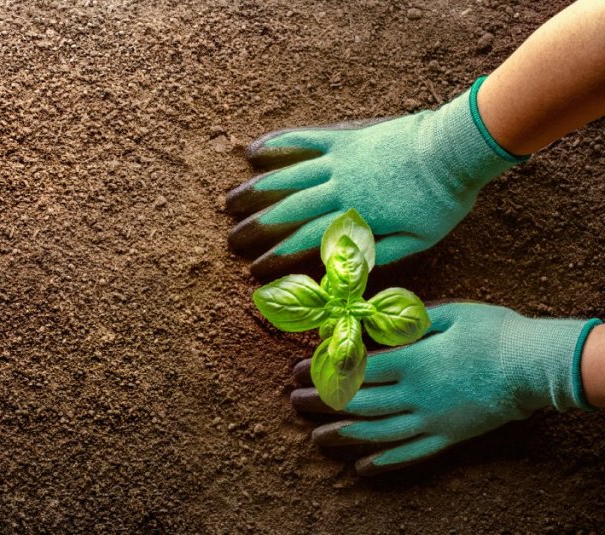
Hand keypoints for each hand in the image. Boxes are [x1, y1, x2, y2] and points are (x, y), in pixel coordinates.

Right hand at [226, 79, 521, 279]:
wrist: (456, 148)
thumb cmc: (442, 199)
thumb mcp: (418, 240)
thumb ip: (381, 255)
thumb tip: (345, 271)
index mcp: (356, 216)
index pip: (307, 240)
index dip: (278, 256)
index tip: (255, 270)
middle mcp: (339, 187)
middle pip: (288, 209)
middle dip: (256, 228)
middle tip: (230, 240)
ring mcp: (339, 160)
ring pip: (287, 175)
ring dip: (255, 190)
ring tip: (229, 202)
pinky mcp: (344, 138)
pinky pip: (304, 140)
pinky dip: (278, 145)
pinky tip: (253, 151)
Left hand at [291, 302, 598, 474]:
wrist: (536, 366)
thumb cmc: (494, 331)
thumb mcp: (448, 313)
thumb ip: (408, 321)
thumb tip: (371, 320)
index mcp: (413, 360)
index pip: (356, 368)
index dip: (323, 370)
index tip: (297, 370)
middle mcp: (416, 394)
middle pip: (360, 402)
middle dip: (323, 402)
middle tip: (295, 402)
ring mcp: (432, 419)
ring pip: (379, 432)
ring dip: (343, 435)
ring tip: (317, 438)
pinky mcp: (449, 436)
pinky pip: (411, 454)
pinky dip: (385, 461)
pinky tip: (363, 467)